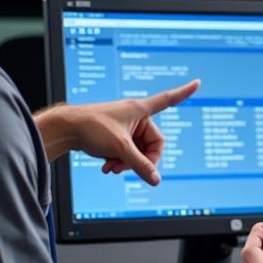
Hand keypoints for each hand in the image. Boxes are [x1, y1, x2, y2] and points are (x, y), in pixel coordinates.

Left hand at [40, 79, 198, 185]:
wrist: (66, 130)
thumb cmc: (91, 128)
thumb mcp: (120, 149)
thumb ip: (140, 165)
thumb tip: (156, 180)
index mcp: (140, 109)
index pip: (167, 100)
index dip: (183, 93)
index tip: (197, 83)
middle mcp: (135, 117)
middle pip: (152, 145)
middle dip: (140, 160)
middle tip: (124, 168)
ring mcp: (126, 128)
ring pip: (139, 152)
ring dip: (127, 164)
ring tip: (111, 168)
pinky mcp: (117, 137)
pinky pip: (128, 154)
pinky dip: (119, 162)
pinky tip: (107, 167)